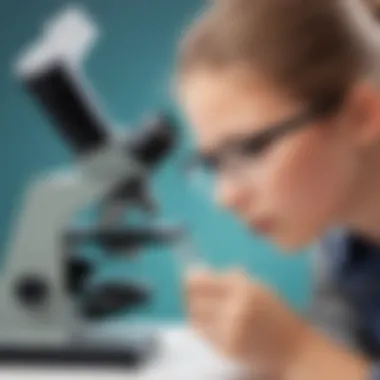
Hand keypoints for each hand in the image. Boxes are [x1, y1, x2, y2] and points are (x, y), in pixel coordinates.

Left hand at [185, 268, 308, 377]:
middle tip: (190, 291)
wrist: (293, 348)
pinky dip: (202, 325)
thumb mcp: (258, 286)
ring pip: (195, 317)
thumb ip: (230, 278)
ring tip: (201, 305)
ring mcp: (230, 331)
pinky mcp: (227, 349)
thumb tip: (199, 272)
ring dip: (194, 309)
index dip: (192, 278)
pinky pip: (203, 334)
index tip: (189, 276)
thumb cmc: (275, 312)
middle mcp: (235, 308)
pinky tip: (210, 321)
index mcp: (244, 288)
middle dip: (189, 293)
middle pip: (194, 299)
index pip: (202, 281)